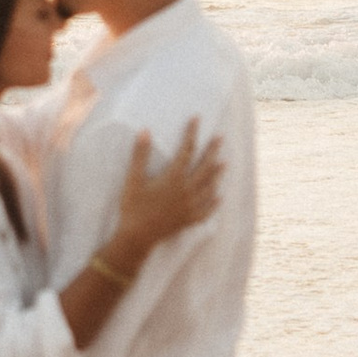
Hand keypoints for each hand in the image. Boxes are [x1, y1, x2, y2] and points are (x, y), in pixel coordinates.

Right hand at [109, 119, 224, 269]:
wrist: (137, 237)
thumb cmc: (133, 207)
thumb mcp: (133, 179)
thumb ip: (140, 155)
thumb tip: (145, 131)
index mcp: (174, 178)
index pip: (187, 150)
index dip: (192, 133)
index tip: (197, 119)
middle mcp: (187, 191)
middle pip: (205, 167)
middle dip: (213, 151)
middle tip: (220, 138)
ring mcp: (190, 207)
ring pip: (209, 187)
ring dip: (217, 174)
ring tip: (224, 163)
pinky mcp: (189, 220)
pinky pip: (206, 210)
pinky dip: (214, 203)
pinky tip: (219, 198)